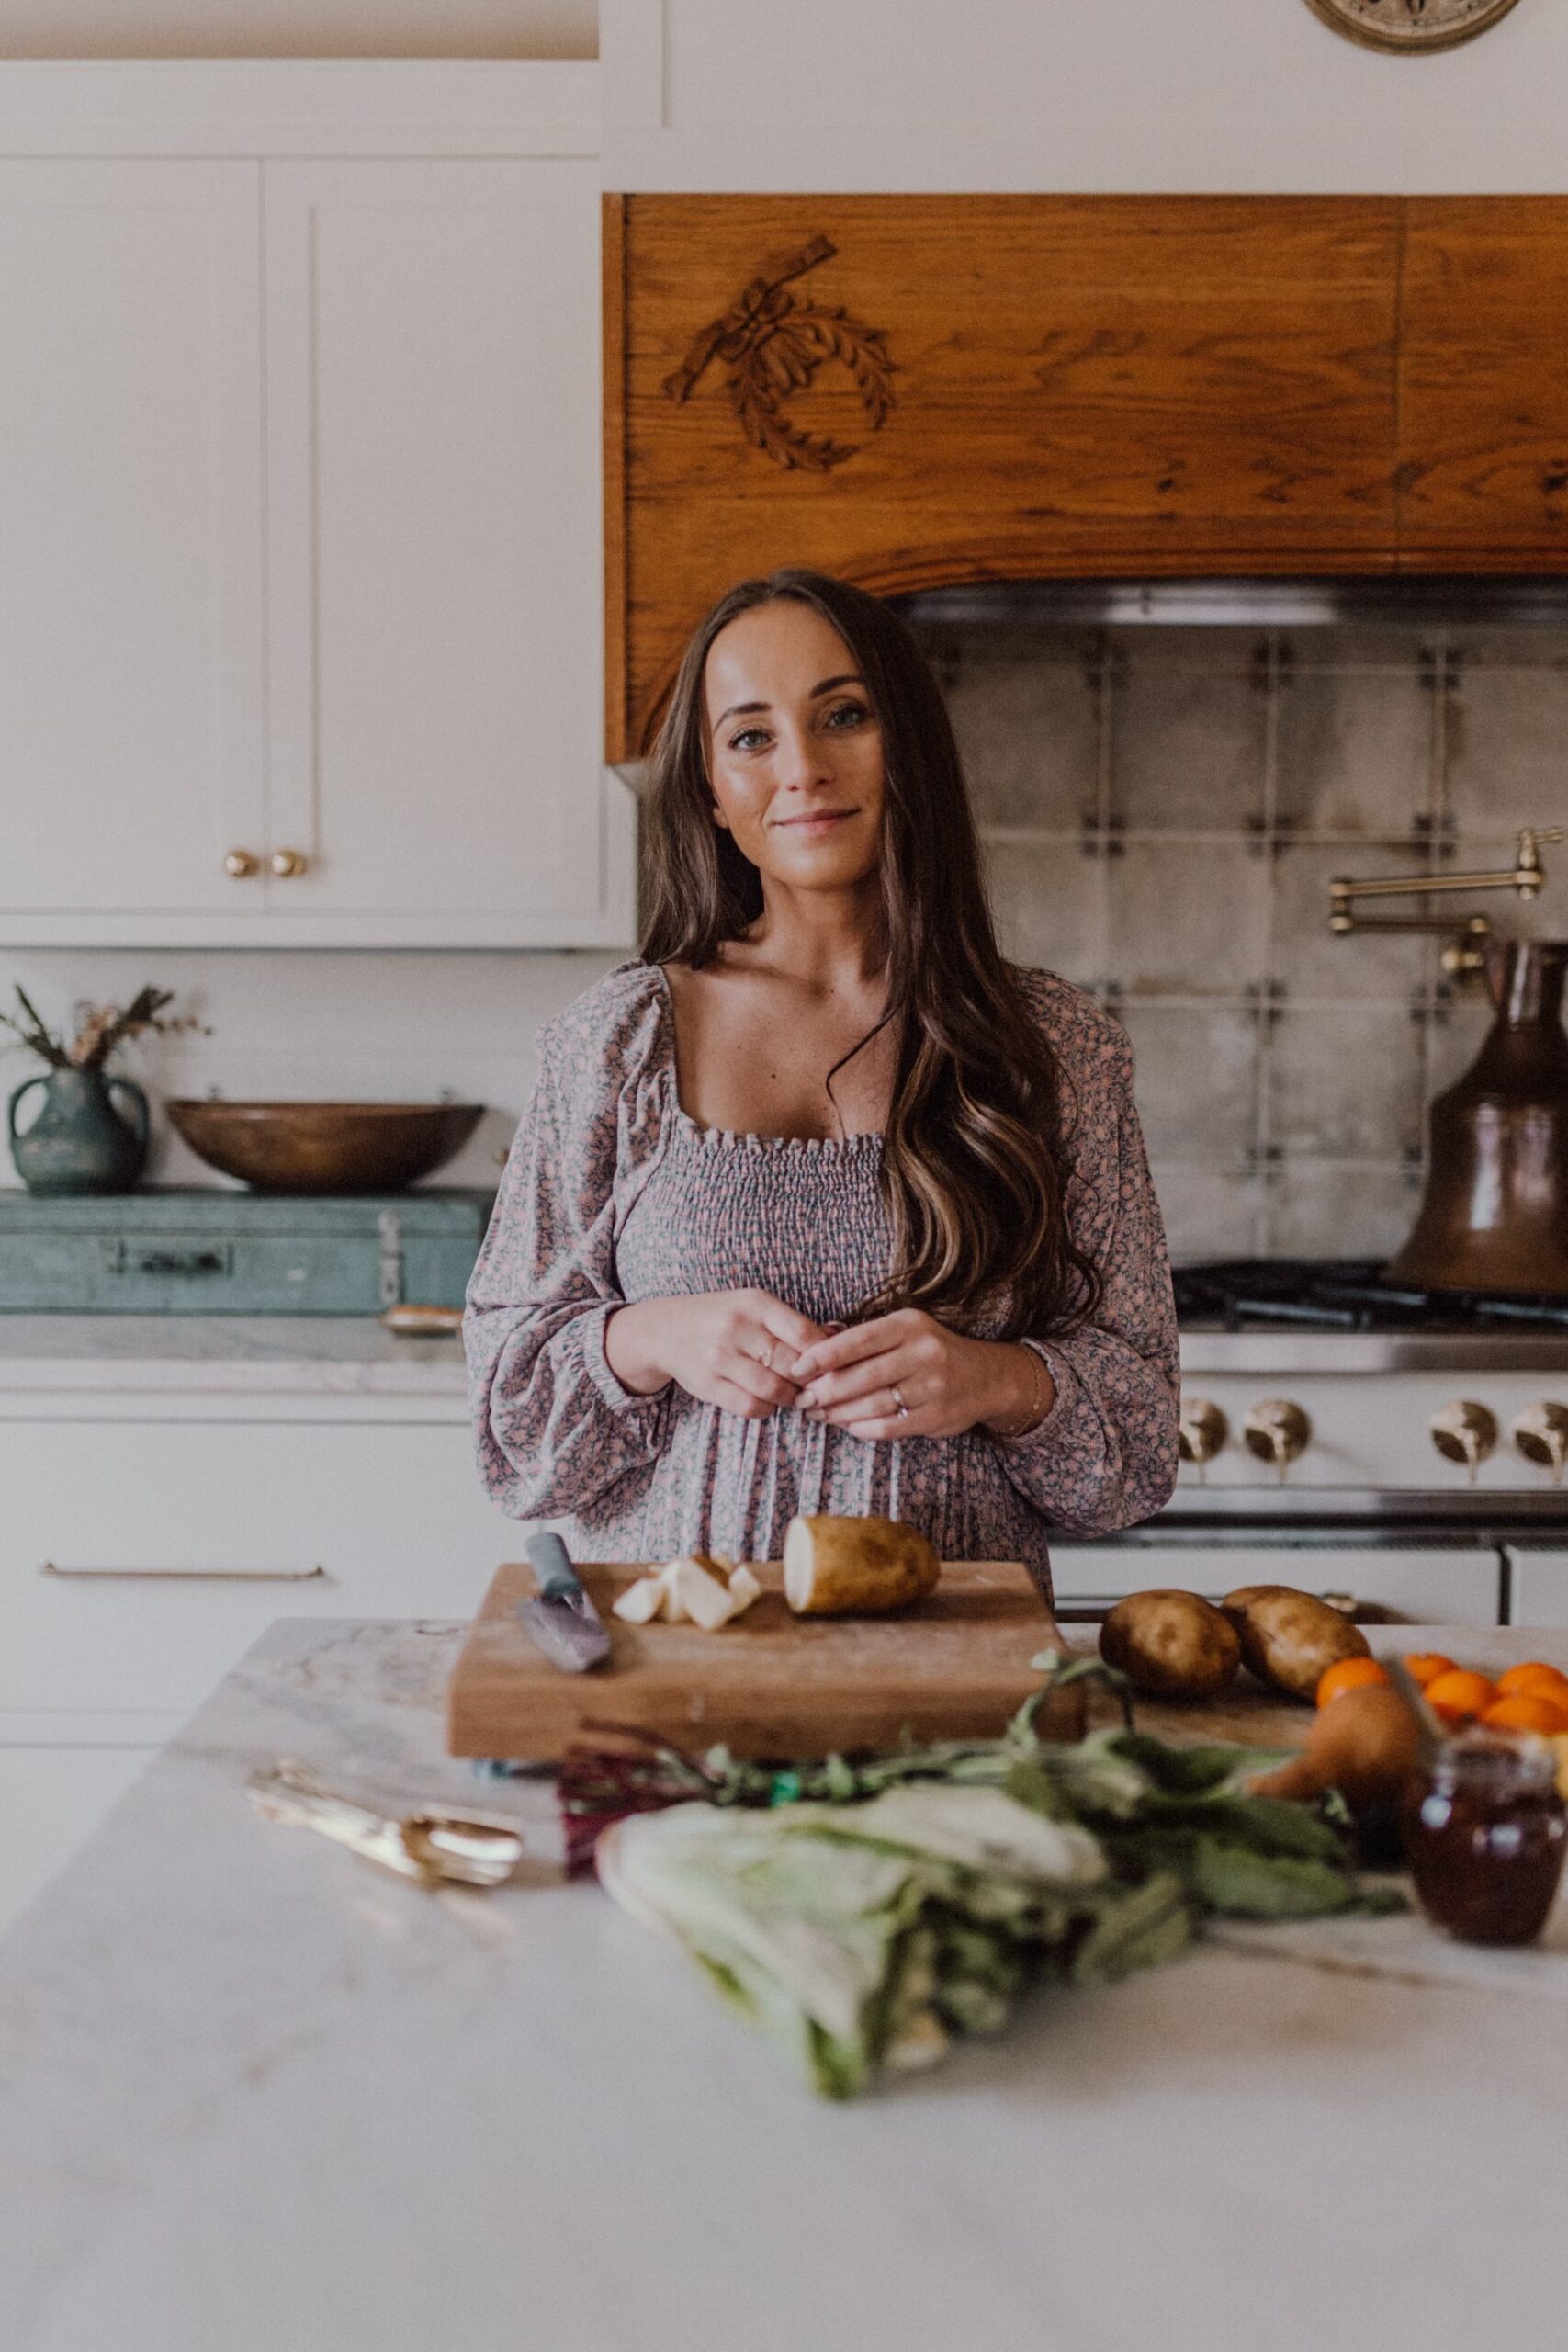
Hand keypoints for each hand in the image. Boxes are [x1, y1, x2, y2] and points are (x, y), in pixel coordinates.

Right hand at [605, 1290, 828, 1420]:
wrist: (665, 1330)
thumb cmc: (723, 1318)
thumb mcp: (754, 1307)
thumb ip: (793, 1323)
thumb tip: (840, 1337)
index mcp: (755, 1303)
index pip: (804, 1333)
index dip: (825, 1355)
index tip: (831, 1365)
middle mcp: (736, 1327)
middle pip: (791, 1364)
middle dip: (810, 1381)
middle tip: (816, 1386)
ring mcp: (719, 1357)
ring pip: (773, 1389)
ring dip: (790, 1398)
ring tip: (793, 1395)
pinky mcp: (708, 1384)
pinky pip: (750, 1406)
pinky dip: (767, 1409)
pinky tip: (768, 1402)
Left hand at [792, 1310, 1052, 1442]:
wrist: (986, 1378)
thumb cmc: (931, 1351)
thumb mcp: (904, 1330)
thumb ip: (862, 1336)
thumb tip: (814, 1339)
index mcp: (909, 1325)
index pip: (858, 1340)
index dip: (823, 1355)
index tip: (797, 1368)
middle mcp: (923, 1353)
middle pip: (862, 1376)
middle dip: (825, 1390)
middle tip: (802, 1399)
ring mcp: (932, 1387)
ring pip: (872, 1404)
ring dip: (838, 1412)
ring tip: (818, 1413)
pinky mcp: (936, 1416)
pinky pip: (888, 1426)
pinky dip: (861, 1427)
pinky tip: (847, 1424)